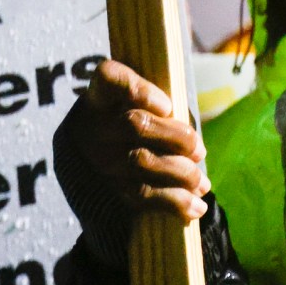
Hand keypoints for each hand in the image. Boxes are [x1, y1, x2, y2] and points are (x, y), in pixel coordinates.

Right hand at [76, 59, 208, 224]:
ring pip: (142, 162)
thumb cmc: (121, 130)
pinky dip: (175, 202)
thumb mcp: (126, 108)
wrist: (84, 172)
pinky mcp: (105, 190)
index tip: (167, 105)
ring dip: (183, 175)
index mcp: (98, 98)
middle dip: (178, 138)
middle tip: (199, 151)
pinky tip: (196, 207)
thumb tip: (194, 147)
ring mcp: (96, 160)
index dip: (140, 89)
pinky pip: (142, 196)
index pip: (109, 77)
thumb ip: (155, 111)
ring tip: (202, 183)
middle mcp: (92, 127)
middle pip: (137, 124)